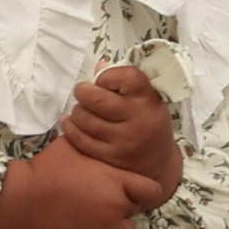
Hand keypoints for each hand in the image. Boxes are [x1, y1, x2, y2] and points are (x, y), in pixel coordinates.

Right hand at [0, 138, 166, 228]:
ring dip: (118, 223)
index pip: (152, 189)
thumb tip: (95, 128)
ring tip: (99, 215)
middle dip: (124, 203)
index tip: (128, 186)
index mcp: (116, 180)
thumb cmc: (47, 168)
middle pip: (136, 208)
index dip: (142, 187)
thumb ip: (93, 141)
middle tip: (103, 197)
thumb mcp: (72, 145)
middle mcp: (117, 206)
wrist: (24, 199)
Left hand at [60, 63, 182, 194]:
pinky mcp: (110, 157)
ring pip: (85, 119)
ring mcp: (124, 141)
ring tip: (82, 109)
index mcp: (148, 99)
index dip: (107, 75)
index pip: (127, 77)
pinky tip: (69, 121)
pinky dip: (70, 127)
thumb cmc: (147, 121)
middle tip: (83, 92)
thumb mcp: (146, 98)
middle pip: (97, 99)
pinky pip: (80, 139)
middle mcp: (138, 120)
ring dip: (78, 111)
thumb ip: (124, 81)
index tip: (103, 80)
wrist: (158, 162)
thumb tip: (99, 66)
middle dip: (83, 92)